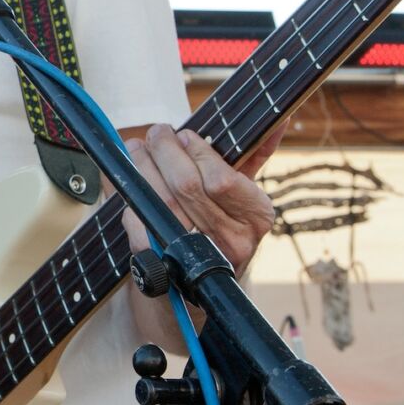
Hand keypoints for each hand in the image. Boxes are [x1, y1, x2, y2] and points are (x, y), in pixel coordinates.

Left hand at [121, 123, 281, 274]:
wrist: (202, 283)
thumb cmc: (223, 224)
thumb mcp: (244, 195)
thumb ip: (253, 158)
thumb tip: (275, 121)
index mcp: (255, 217)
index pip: (221, 180)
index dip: (198, 153)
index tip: (184, 134)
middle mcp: (230, 239)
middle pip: (186, 186)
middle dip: (165, 151)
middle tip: (157, 132)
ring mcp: (195, 253)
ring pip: (160, 200)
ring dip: (143, 166)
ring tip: (136, 147)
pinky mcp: (160, 261)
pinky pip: (139, 218)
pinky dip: (131, 193)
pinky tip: (128, 177)